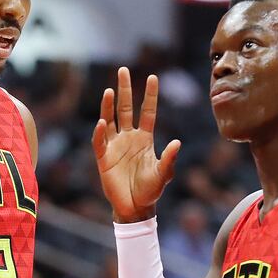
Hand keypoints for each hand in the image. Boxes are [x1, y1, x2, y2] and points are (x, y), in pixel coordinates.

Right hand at [93, 67, 180, 221]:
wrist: (134, 208)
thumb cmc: (150, 191)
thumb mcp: (163, 175)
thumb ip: (169, 159)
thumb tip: (177, 143)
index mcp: (145, 138)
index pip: (147, 112)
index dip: (150, 95)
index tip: (153, 77)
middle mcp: (129, 138)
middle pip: (125, 108)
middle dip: (124, 90)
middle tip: (123, 70)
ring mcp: (115, 146)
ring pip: (110, 120)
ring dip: (108, 105)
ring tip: (109, 90)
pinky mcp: (103, 158)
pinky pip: (100, 141)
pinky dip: (100, 132)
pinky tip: (102, 122)